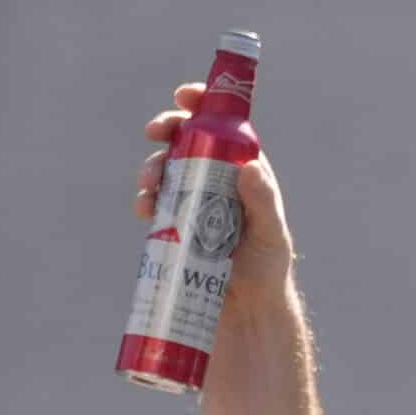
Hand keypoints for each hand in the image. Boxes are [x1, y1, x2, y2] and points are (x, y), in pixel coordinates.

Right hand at [136, 84, 294, 320]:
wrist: (246, 317)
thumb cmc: (267, 271)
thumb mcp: (271, 233)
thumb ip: (262, 201)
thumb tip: (248, 167)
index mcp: (241, 172)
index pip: (222, 128)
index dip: (202, 106)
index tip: (184, 96)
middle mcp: (214, 184)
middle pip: (186, 143)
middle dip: (167, 130)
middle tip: (155, 131)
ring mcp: (191, 207)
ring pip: (166, 173)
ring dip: (152, 167)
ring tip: (150, 182)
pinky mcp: (173, 233)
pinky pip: (155, 208)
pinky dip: (145, 201)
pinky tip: (144, 207)